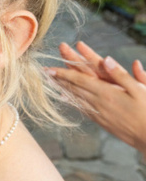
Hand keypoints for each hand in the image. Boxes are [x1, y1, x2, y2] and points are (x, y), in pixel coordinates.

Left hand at [47, 42, 145, 156]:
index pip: (80, 80)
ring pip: (76, 99)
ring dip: (62, 90)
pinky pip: (83, 109)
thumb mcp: (139, 90)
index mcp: (107, 93)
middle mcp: (99, 103)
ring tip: (50, 83)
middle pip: (74, 88)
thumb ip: (121, 74)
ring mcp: (99, 114)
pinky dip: (72, 102)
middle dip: (59, 79)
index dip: (64, 73)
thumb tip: (106, 59)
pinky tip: (66, 99)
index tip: (50, 69)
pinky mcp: (102, 122)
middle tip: (44, 73)